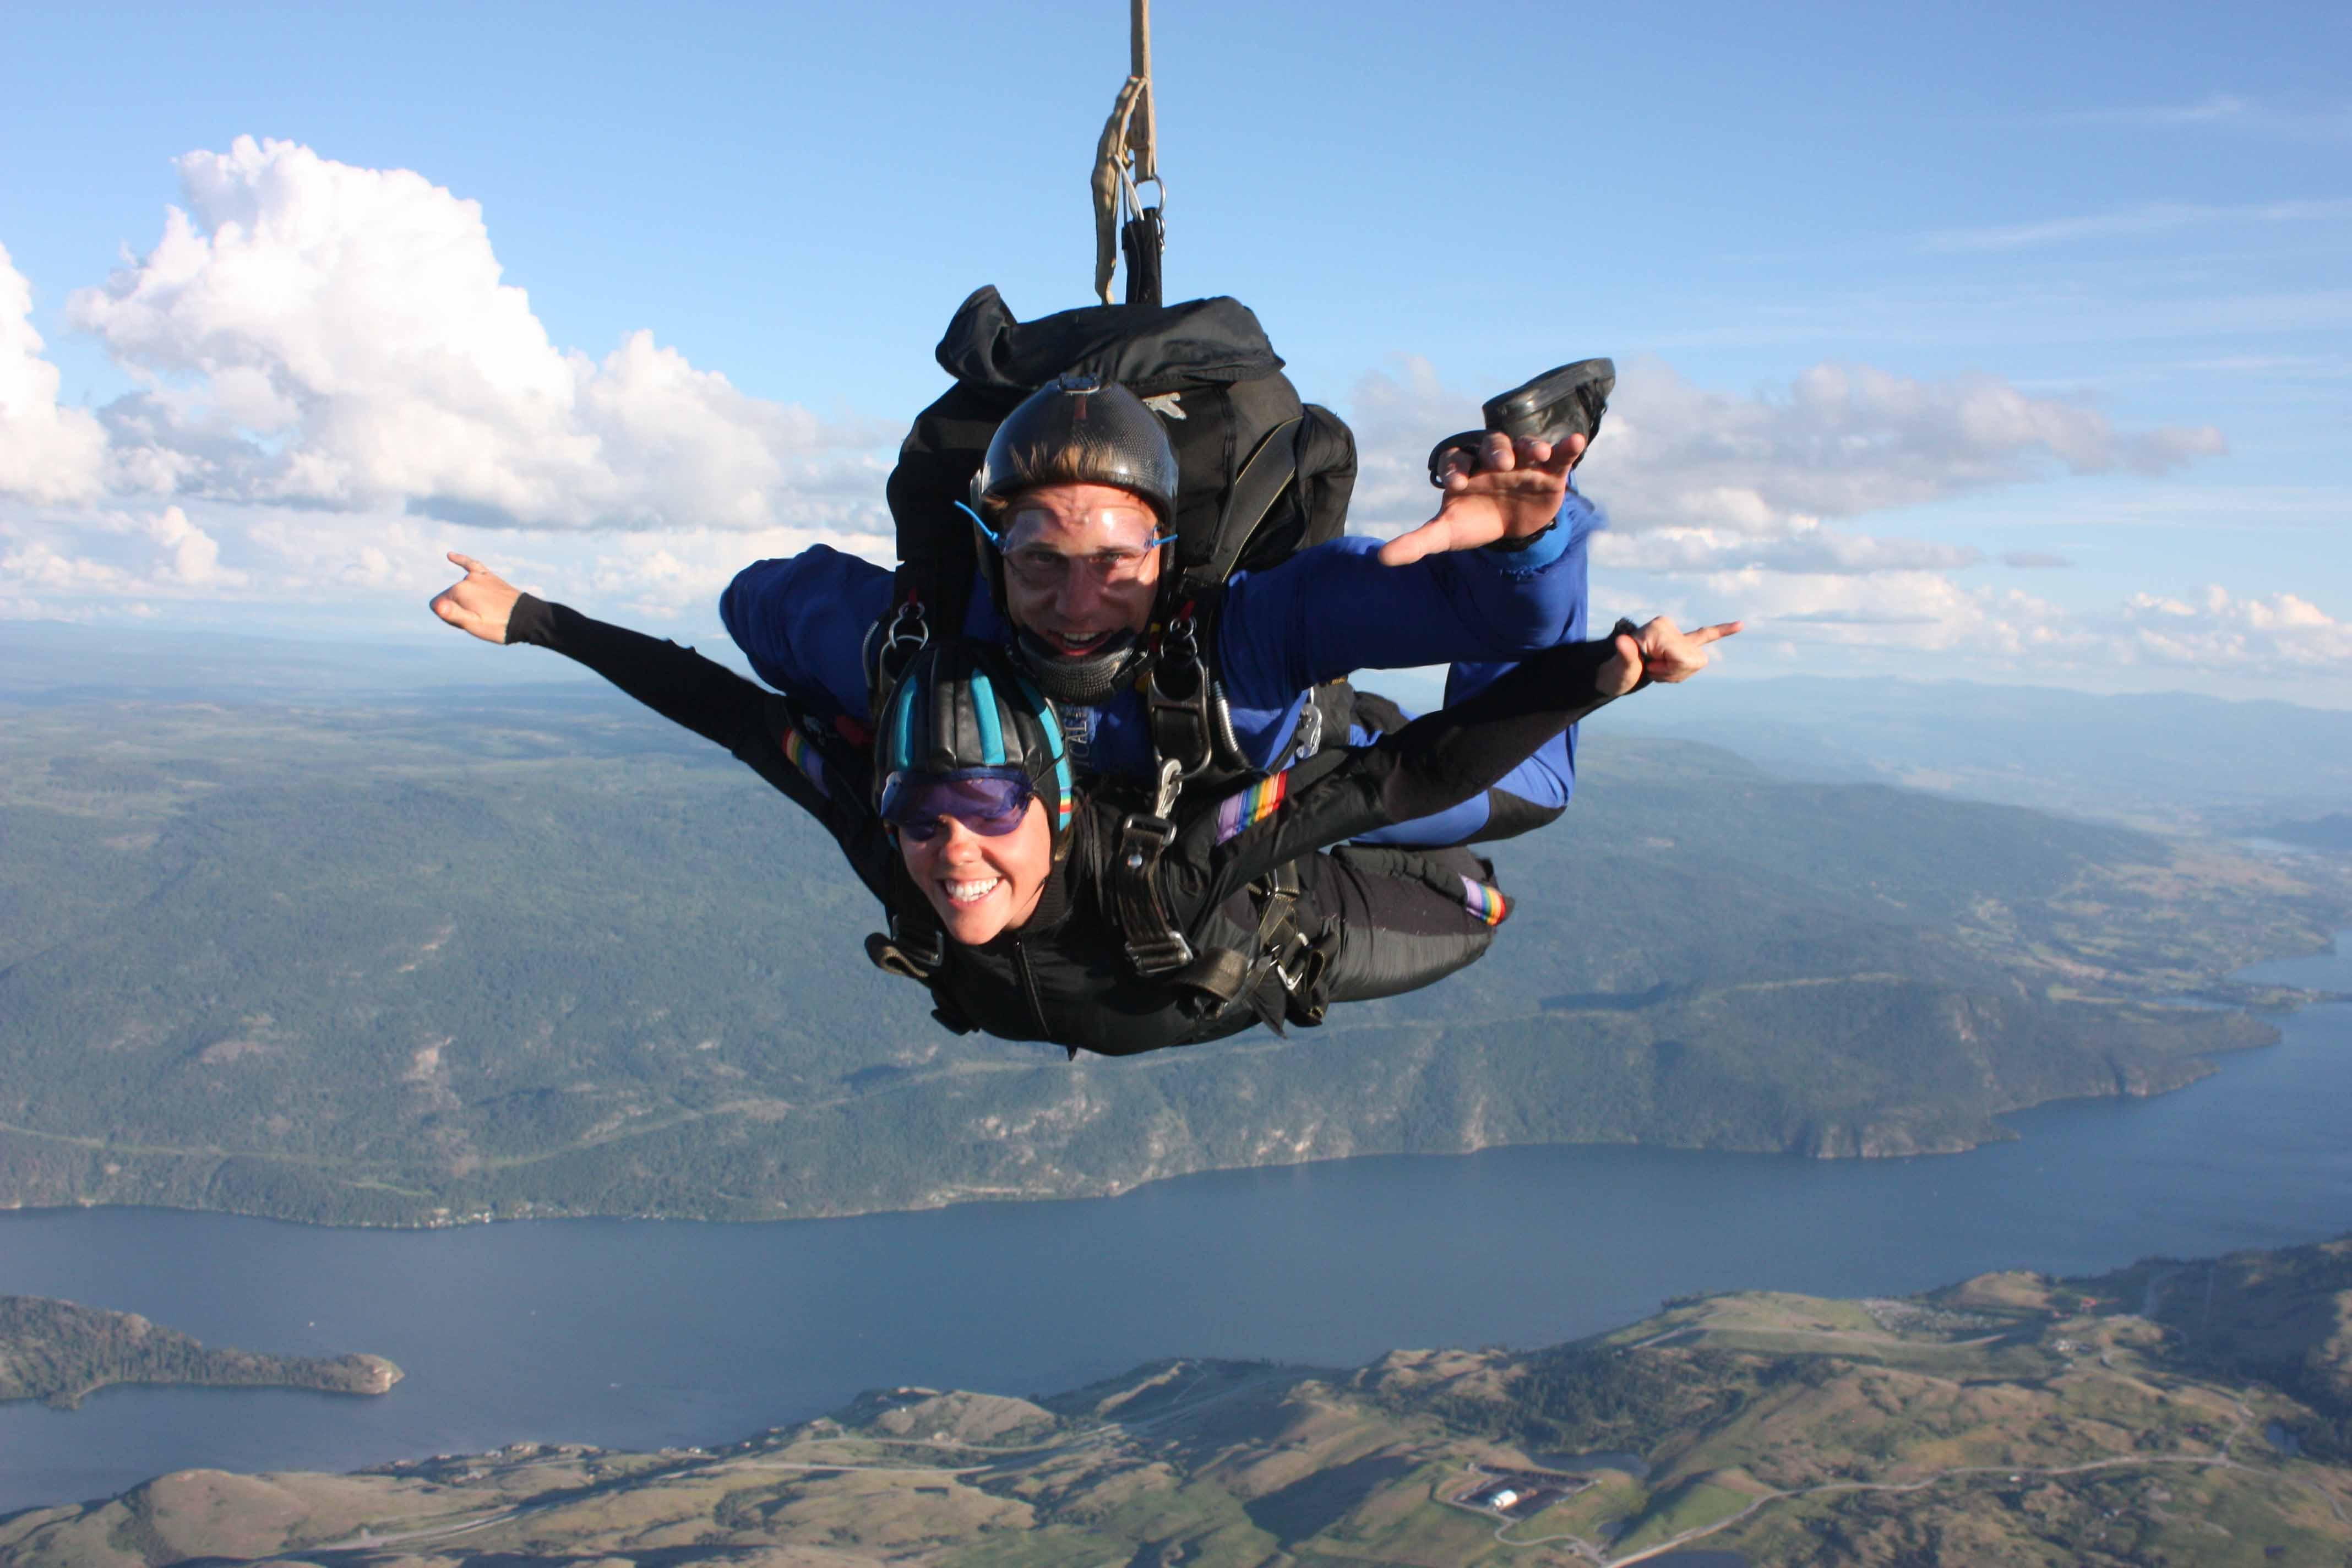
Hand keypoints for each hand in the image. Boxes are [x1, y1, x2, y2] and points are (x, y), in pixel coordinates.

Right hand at [429, 552, 522, 643]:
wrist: (526, 618)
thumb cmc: (498, 625)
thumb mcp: (474, 625)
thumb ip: (453, 615)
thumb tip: (437, 606)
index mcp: (459, 590)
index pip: (438, 606)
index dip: (450, 617)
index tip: (467, 623)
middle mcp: (467, 579)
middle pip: (449, 597)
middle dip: (457, 610)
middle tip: (479, 620)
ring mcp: (478, 576)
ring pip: (459, 589)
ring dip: (465, 601)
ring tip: (484, 612)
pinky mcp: (488, 576)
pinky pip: (472, 564)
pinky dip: (461, 560)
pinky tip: (449, 555)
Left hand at [1377, 430, 1585, 566]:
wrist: (1511, 530)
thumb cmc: (1474, 522)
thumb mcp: (1446, 533)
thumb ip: (1417, 542)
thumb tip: (1381, 559)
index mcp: (1466, 470)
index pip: (1456, 459)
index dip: (1456, 467)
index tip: (1457, 483)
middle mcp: (1493, 461)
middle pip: (1492, 446)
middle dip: (1495, 451)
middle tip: (1500, 464)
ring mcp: (1523, 463)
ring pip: (1525, 445)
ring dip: (1530, 446)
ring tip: (1535, 455)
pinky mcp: (1550, 471)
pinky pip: (1559, 454)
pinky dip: (1567, 446)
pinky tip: (1576, 441)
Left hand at [1598, 616, 1742, 696]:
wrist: (1615, 672)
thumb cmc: (1617, 673)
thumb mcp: (1618, 670)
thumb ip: (1623, 656)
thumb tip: (1622, 642)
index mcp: (1659, 629)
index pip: (1685, 657)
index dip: (1671, 671)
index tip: (1650, 670)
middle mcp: (1669, 626)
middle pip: (1696, 660)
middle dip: (1677, 673)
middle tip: (1652, 670)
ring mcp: (1675, 633)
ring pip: (1698, 662)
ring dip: (1680, 673)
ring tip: (1657, 670)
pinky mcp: (1681, 640)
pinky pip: (1706, 635)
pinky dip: (1723, 631)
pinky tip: (1741, 625)